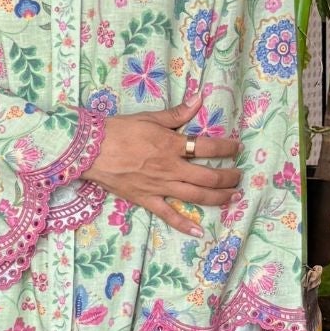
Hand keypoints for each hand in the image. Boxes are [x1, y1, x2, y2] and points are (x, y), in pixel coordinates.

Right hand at [83, 98, 240, 236]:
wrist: (90, 150)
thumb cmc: (118, 130)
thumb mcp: (149, 117)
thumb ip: (177, 113)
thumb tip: (199, 98)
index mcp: (172, 145)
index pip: (207, 146)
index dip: (227, 147)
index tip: (236, 148)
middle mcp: (171, 169)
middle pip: (209, 176)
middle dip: (228, 177)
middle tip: (239, 176)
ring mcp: (160, 187)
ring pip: (196, 196)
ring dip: (218, 198)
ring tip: (232, 197)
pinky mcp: (147, 200)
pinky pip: (169, 215)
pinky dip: (184, 224)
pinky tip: (199, 231)